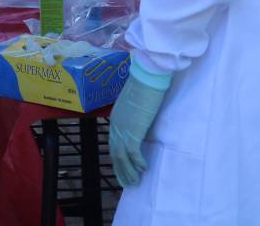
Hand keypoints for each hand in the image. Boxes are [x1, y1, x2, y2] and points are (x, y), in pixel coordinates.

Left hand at [108, 62, 171, 187]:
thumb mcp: (134, 103)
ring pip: (122, 157)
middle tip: (127, 183)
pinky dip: (138, 163)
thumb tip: (139, 121)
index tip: (121, 169)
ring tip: (135, 182)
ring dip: (129, 171)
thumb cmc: (143, 86)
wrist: (146, 78)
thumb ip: (134, 114)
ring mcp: (123, 130)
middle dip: (121, 170)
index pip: (113, 143)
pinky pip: (134, 153)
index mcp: (115, 119)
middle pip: (115, 153)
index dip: (117, 158)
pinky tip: (144, 169)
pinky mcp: (133, 132)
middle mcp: (116, 126)